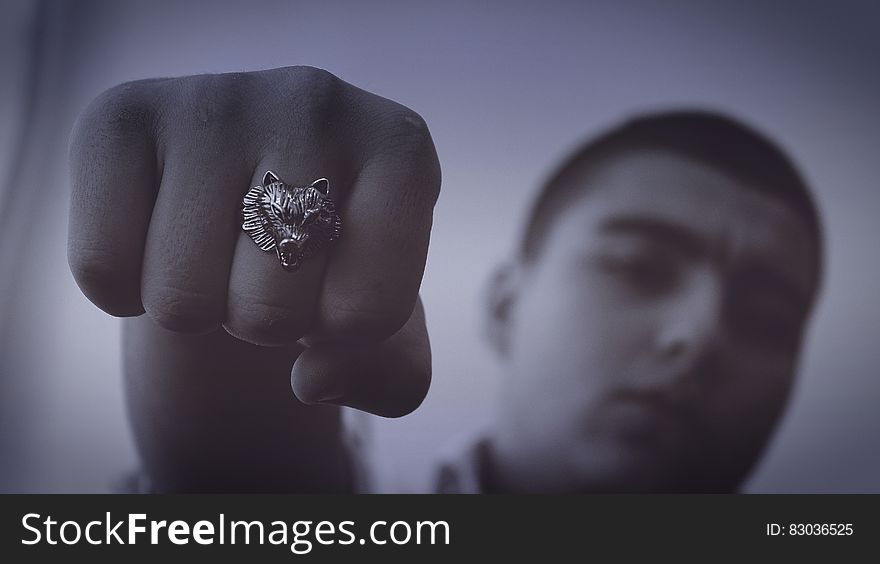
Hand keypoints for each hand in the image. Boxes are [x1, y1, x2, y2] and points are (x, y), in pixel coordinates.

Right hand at [69, 66, 438, 416]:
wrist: (246, 213)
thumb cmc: (329, 268)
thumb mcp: (387, 336)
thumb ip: (391, 379)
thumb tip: (311, 379)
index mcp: (400, 150)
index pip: (366, 314)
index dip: (343, 334)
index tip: (337, 285)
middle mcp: (316, 102)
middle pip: (269, 312)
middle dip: (266, 322)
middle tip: (268, 268)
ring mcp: (215, 100)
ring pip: (180, 299)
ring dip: (199, 308)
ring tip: (220, 252)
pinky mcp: (122, 115)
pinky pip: (102, 266)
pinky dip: (125, 292)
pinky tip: (159, 241)